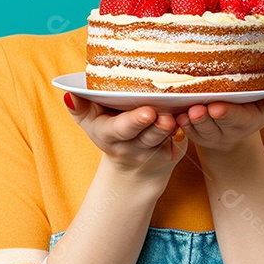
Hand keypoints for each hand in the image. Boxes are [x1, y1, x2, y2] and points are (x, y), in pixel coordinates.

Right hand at [63, 93, 188, 179]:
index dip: (134, 122)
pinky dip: (187, 127)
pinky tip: (194, 114)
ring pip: (165, 137)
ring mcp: (153, 152)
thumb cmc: (109, 132)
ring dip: (173, 127)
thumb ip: (79, 107)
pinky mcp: (172, 153)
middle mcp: (132, 147)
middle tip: (164, 115)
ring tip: (179, 115)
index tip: (148, 112)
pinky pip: (181, 139)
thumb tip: (68, 93)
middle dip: (156, 126)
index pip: (121, 129)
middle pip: (146, 135)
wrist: (131, 170)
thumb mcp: (89, 122)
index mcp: (110, 135)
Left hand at [173, 94, 263, 154]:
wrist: (233, 127)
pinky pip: (184, 131)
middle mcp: (225, 131)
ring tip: (183, 113)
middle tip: (196, 109)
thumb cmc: (250, 109)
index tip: (216, 108)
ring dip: (189, 123)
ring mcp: (207, 133)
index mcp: (244, 122)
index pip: (235, 118)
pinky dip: (177, 125)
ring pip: (197, 130)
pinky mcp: (192, 132)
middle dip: (204, 119)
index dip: (226, 114)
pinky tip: (172, 116)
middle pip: (213, 126)